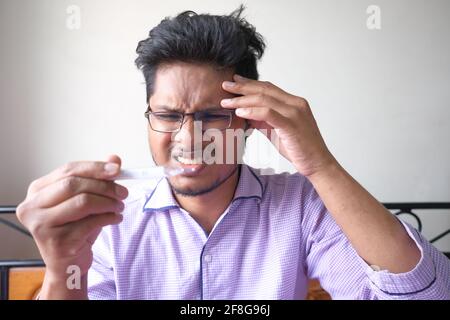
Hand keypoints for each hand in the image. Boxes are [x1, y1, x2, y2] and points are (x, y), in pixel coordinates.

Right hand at [16, 155, 126, 284]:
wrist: (68, 263)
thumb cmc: (75, 227)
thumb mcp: (85, 199)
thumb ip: (98, 178)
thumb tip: (115, 159)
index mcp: (37, 190)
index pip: (68, 170)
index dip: (95, 168)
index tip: (117, 169)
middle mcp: (32, 206)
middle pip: (73, 184)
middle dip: (104, 186)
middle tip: (123, 192)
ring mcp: (41, 225)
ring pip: (83, 202)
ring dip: (108, 203)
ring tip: (120, 207)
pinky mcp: (56, 242)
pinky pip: (90, 222)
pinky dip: (109, 218)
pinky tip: (116, 219)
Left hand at [221, 74, 335, 176]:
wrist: (318, 164)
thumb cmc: (299, 149)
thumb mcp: (277, 132)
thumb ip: (263, 121)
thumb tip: (245, 115)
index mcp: (294, 103)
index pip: (269, 88)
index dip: (250, 83)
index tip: (235, 81)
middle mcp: (295, 104)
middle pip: (264, 90)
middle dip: (243, 87)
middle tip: (225, 85)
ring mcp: (295, 113)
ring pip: (264, 99)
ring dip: (242, 100)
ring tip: (226, 101)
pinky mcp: (291, 125)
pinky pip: (268, 113)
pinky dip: (252, 111)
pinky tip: (239, 112)